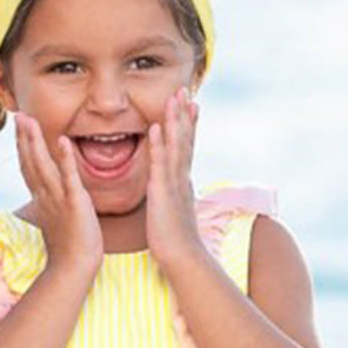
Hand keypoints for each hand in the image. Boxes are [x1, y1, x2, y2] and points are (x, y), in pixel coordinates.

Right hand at [14, 111, 103, 271]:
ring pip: (42, 165)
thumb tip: (48, 202)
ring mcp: (58, 199)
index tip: (20, 128)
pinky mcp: (74, 203)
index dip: (23, 147)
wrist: (74, 268)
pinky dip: (65, 159)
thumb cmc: (68, 249)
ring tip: (29, 120)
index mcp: (43, 199)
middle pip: (30, 162)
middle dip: (24, 138)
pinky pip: (69, 177)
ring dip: (35, 142)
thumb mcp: (57, 221)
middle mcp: (46, 196)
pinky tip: (62, 141)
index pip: (29, 168)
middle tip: (19, 115)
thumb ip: (53, 206)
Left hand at [144, 85, 203, 269]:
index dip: (189, 125)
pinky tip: (156, 128)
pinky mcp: (163, 194)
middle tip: (185, 89)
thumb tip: (175, 195)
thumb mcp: (174, 213)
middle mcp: (181, 179)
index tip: (190, 104)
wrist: (183, 259)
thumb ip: (174, 199)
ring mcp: (174, 185)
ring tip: (174, 97)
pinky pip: (161, 165)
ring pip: (176, 146)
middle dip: (185, 114)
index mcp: (182, 183)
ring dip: (175, 121)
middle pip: (185, 140)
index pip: (187, 148)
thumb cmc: (176, 242)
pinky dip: (160, 146)